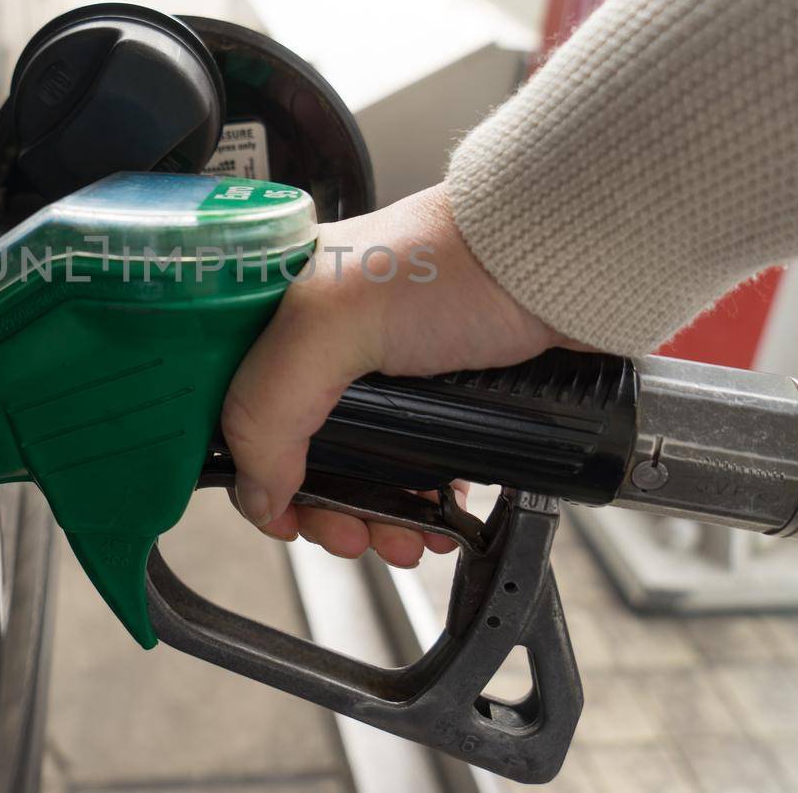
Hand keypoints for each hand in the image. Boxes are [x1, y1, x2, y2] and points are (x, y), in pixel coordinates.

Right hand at [220, 184, 574, 566]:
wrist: (563, 265)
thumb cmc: (455, 261)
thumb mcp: (332, 322)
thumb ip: (270, 407)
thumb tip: (257, 493)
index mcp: (281, 304)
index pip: (233, 402)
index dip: (246, 465)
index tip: (279, 512)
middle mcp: (327, 339)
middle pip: (293, 448)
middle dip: (320, 506)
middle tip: (347, 534)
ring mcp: (385, 370)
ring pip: (355, 468)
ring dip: (371, 517)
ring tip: (400, 537)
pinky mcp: (440, 395)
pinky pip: (412, 468)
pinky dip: (418, 504)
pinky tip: (434, 520)